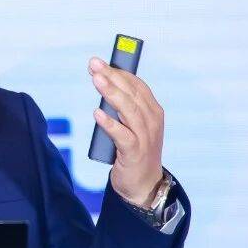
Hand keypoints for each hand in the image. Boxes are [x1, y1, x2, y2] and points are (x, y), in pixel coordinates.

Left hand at [89, 56, 164, 207]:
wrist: (143, 185)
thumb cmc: (134, 151)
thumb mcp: (132, 125)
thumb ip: (122, 108)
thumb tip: (103, 86)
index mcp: (153, 111)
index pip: (137, 86)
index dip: (120, 72)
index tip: (101, 63)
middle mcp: (151, 121)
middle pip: (131, 94)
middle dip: (112, 77)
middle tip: (94, 65)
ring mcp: (145, 137)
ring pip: (128, 110)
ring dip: (111, 93)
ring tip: (96, 80)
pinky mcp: (134, 153)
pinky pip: (122, 136)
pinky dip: (110, 124)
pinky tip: (97, 113)